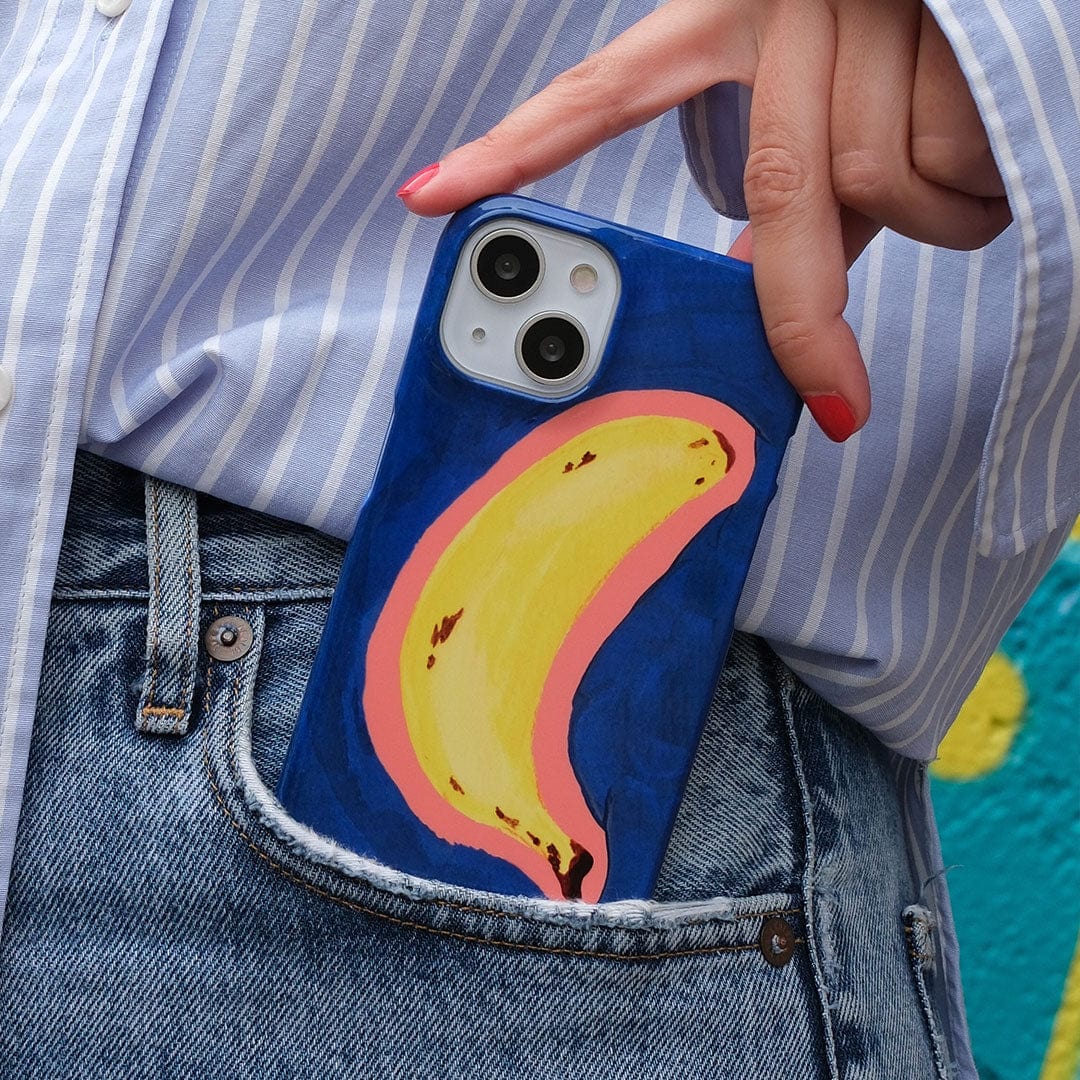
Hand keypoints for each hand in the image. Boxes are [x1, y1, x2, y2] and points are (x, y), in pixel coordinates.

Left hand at [398, 0, 1010, 440]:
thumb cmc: (916, 43)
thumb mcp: (830, 99)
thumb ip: (790, 192)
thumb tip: (751, 285)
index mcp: (728, 15)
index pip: (603, 93)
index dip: (516, 149)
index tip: (431, 197)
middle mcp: (789, 12)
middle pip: (783, 197)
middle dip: (810, 319)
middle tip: (836, 398)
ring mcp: (866, 20)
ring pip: (880, 187)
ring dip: (933, 210)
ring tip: (959, 165)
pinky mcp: (952, 38)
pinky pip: (952, 171)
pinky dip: (977, 193)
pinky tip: (990, 148)